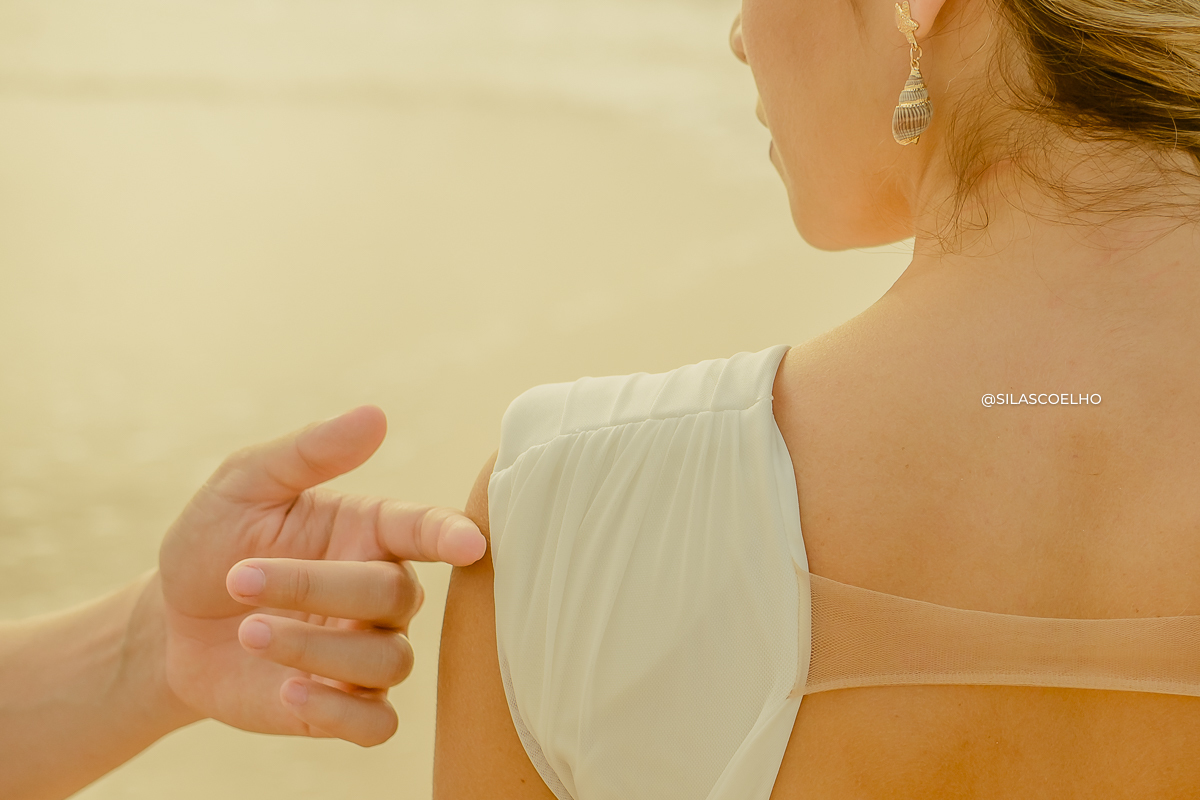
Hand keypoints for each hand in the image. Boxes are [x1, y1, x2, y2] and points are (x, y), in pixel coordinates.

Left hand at [154, 406, 486, 746]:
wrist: (171, 624)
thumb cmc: (215, 542)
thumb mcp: (245, 484)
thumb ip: (309, 452)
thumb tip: (375, 414)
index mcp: (368, 532)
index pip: (424, 531)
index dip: (449, 536)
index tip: (468, 544)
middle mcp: (380, 593)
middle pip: (394, 595)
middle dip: (316, 586)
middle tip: (242, 576)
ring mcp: (364, 653)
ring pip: (388, 661)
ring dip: (316, 648)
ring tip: (250, 632)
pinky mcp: (340, 707)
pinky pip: (376, 723)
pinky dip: (340, 712)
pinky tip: (289, 691)